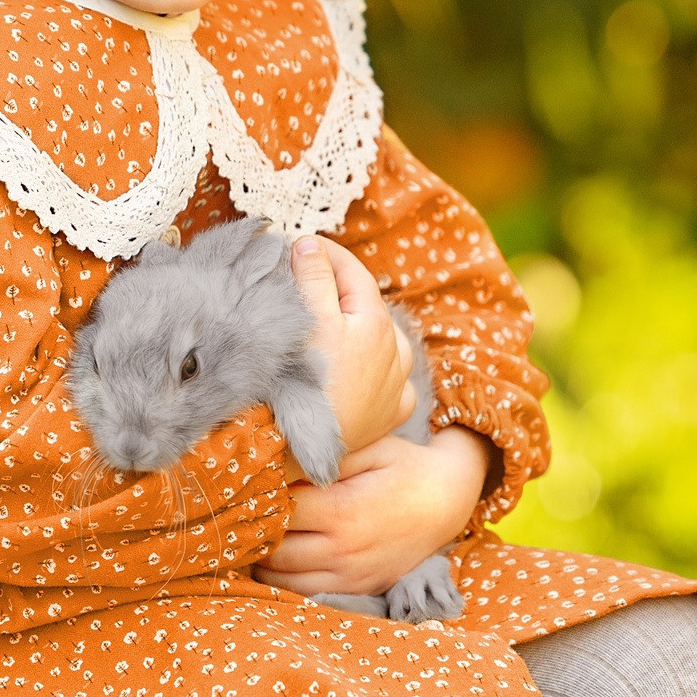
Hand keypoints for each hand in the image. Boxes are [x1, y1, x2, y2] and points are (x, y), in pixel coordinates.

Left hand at [256, 427, 489, 598]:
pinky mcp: (356, 588)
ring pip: (282, 578)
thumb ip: (323, 455)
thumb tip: (278, 460)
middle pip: (273, 549)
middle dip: (255, 531)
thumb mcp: (369, 446)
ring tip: (260, 533)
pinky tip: (280, 555)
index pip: (276, 511)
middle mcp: (343, 549)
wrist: (447, 501)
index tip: (249, 485)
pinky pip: (305, 593)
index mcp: (342, 510)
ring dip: (263, 558)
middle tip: (246, 511)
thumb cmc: (403, 466)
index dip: (258, 498)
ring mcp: (350, 575)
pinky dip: (284, 579)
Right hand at [291, 237, 414, 451]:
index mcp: (376, 323)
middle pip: (368, 305)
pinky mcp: (389, 417)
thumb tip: (312, 244)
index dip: (325, 252)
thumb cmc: (304, 384)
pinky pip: (389, 382)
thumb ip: (313, 277)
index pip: (352, 270)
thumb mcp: (308, 321)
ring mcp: (396, 387)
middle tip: (305, 281)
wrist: (303, 451)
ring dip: (360, 328)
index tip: (300, 245)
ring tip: (332, 325)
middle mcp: (395, 353)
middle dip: (339, 290)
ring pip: (384, 343)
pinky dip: (374, 369)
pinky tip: (356, 371)